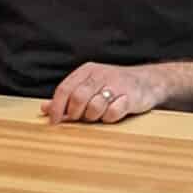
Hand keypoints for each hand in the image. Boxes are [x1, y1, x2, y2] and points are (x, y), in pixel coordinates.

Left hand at [44, 62, 165, 123]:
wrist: (147, 81)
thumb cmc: (113, 86)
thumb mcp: (89, 86)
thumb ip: (68, 97)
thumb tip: (45, 108)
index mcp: (87, 71)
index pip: (64, 88)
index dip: (57, 107)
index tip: (54, 121)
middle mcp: (100, 75)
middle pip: (77, 98)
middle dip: (75, 113)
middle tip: (80, 118)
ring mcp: (116, 85)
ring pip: (94, 107)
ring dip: (93, 116)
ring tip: (99, 114)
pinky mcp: (129, 96)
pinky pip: (112, 113)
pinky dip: (110, 117)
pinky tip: (113, 113)